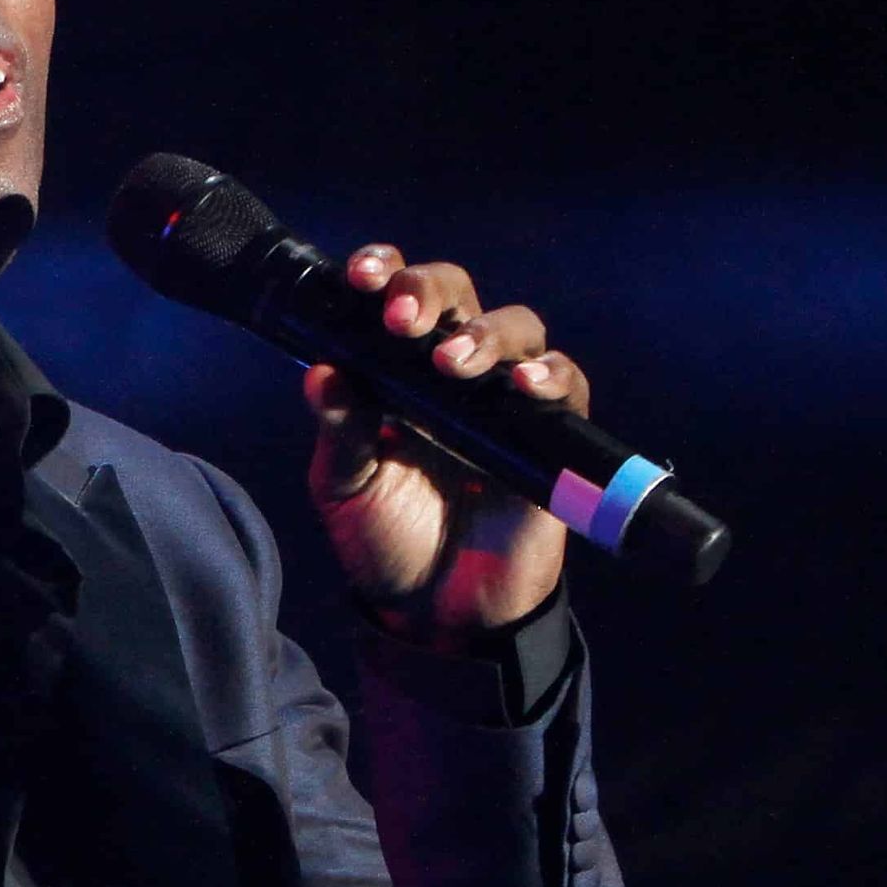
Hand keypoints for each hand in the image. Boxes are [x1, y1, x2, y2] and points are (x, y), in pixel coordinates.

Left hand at [304, 244, 591, 643]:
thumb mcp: (345, 489)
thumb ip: (338, 431)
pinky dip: (551, 376)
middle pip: (458, 296)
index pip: (395, 298)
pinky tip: (524, 386)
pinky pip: (566, 385)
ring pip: (516, 328)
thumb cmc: (387, 539)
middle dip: (430, 292)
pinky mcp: (550, 436)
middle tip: (403, 320)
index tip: (362, 277)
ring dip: (486, 334)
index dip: (384, 272)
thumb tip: (320, 371)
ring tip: (454, 362)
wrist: (434, 613)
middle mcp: (451, 372)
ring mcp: (503, 400)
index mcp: (395, 370)